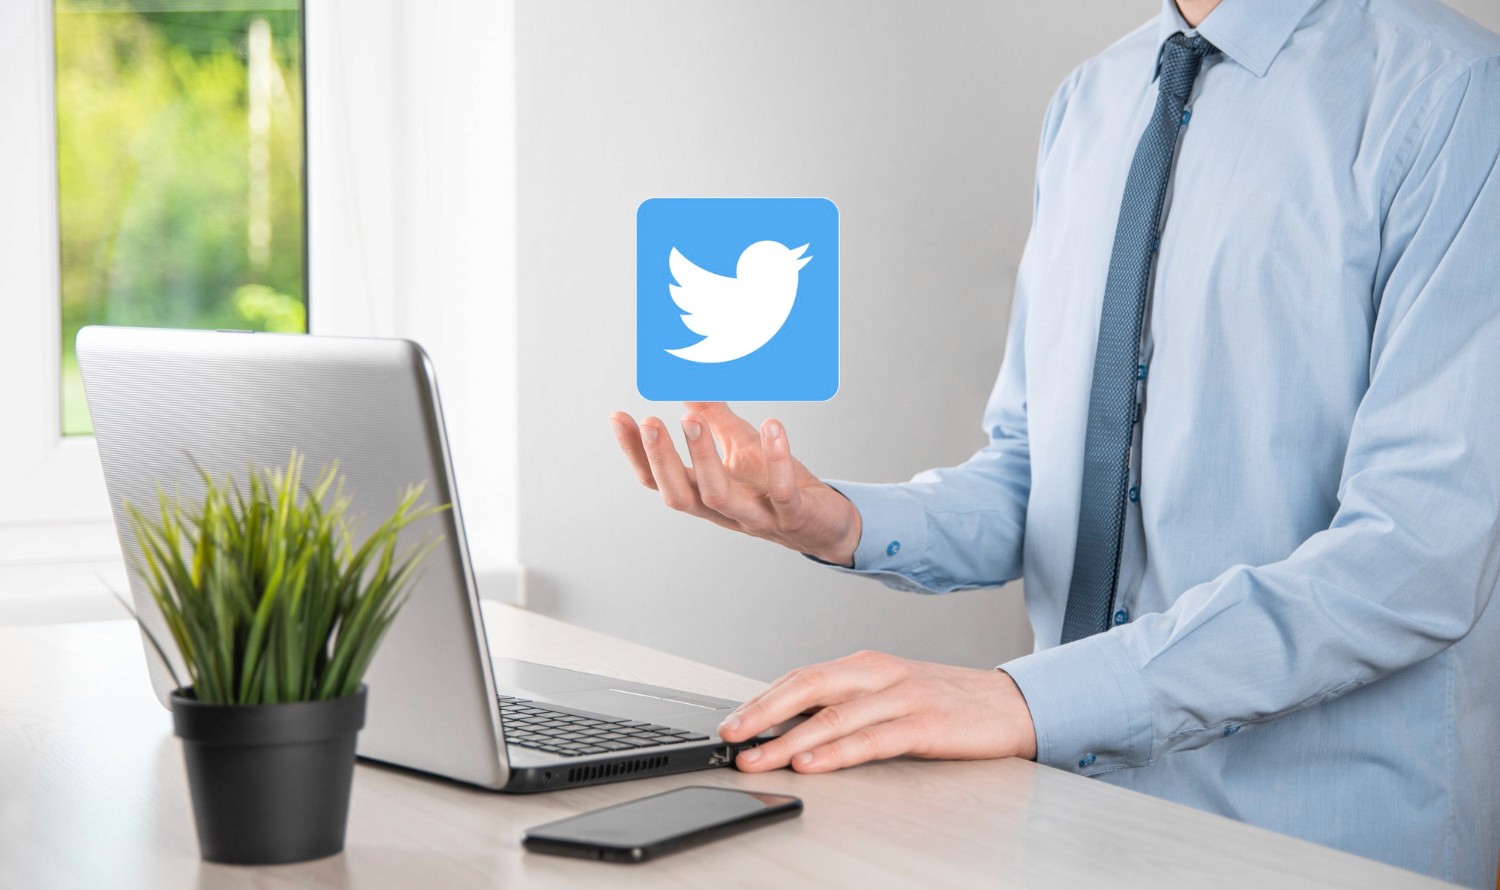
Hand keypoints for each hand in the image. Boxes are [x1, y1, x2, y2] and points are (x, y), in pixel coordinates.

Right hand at [610, 402, 862, 565]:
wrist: (825, 524)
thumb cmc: (774, 484)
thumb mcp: (741, 446)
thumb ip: (714, 419)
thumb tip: (686, 387)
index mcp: (705, 494)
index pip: (659, 480)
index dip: (636, 452)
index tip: (618, 416)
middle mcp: (724, 512)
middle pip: (680, 494)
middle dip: (661, 459)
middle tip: (649, 420)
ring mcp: (757, 516)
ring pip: (720, 497)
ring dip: (703, 459)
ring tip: (691, 420)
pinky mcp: (793, 516)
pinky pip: (782, 492)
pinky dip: (777, 460)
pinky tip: (771, 425)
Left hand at [717, 650, 1037, 772]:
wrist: (1013, 705)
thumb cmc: (947, 703)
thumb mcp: (891, 694)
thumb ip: (848, 706)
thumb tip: (791, 728)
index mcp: (867, 665)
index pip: (802, 677)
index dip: (762, 699)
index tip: (731, 722)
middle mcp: (880, 675)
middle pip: (808, 686)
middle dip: (763, 713)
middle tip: (730, 735)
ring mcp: (903, 698)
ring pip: (834, 716)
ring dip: (789, 739)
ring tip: (758, 757)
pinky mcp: (926, 726)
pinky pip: (872, 740)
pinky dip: (837, 752)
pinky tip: (812, 762)